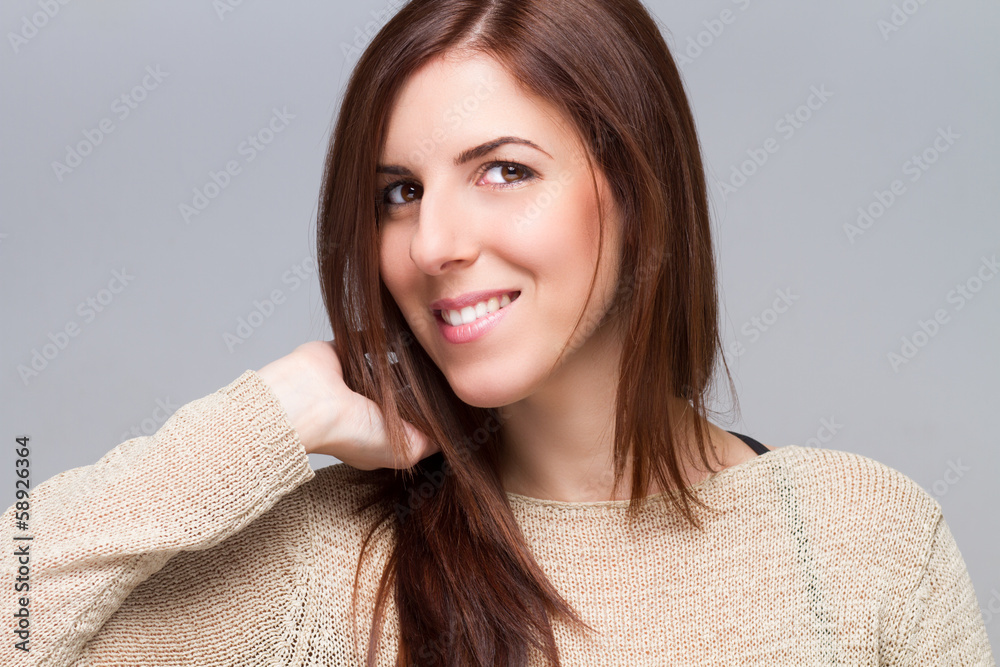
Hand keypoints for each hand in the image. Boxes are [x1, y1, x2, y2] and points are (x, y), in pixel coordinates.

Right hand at [255, 340, 438, 469]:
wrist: (309, 402)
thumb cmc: (352, 432)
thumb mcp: (405, 450)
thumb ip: (432, 442)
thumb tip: (452, 434)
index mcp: (377, 429)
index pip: (410, 416)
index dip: (429, 406)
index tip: (453, 393)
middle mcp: (365, 404)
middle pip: (401, 387)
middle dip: (421, 379)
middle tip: (447, 365)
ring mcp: (353, 377)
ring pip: (388, 362)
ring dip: (405, 356)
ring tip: (430, 346)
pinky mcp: (345, 350)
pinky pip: (371, 338)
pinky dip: (386, 334)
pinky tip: (407, 330)